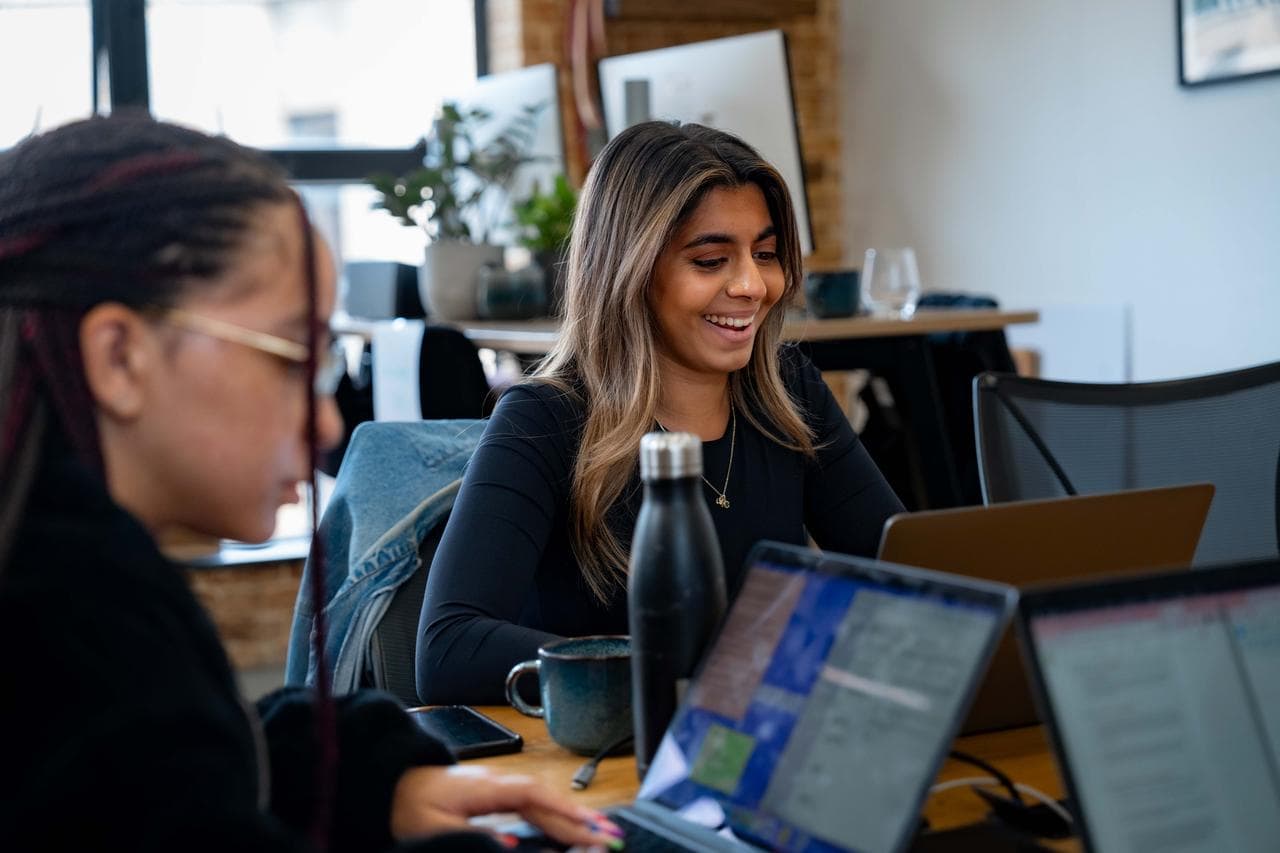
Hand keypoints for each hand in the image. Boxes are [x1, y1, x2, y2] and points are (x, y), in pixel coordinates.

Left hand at [390, 764, 623, 847]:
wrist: (397, 784)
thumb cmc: (412, 806)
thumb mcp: (435, 829)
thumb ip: (473, 836)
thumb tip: (512, 842)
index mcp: (486, 788)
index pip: (534, 797)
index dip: (564, 812)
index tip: (589, 828)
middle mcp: (499, 783)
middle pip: (547, 799)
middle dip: (579, 818)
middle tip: (610, 838)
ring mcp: (501, 787)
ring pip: (544, 800)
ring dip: (572, 816)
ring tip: (602, 833)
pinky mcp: (499, 795)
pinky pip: (535, 804)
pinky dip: (556, 815)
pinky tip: (571, 827)